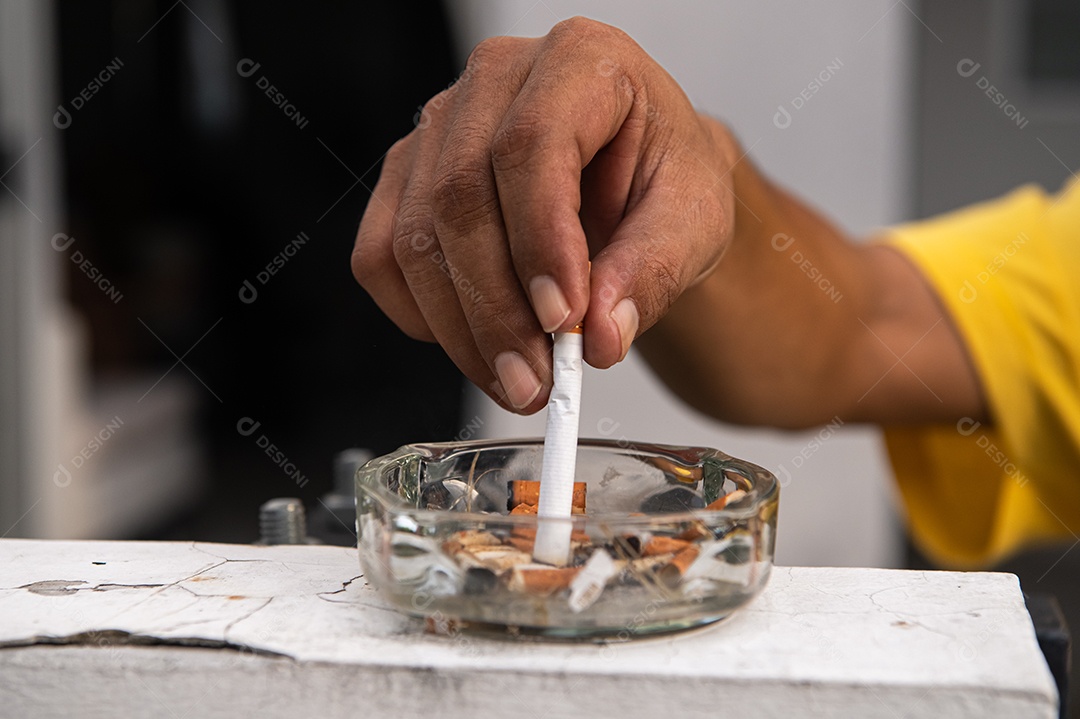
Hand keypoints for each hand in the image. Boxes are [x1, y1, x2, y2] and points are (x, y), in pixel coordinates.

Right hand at [352, 17, 736, 412]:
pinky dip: (421, 317)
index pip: (532, 145)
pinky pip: (380, 258)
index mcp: (580, 62)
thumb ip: (652, 272)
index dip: (540, 241)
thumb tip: (600, 335)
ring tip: (518, 381)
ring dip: (460, 329)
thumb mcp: (694, 221)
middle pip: (460, 196)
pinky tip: (474, 344)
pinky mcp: (406, 178)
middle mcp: (496, 79)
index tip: (565, 321)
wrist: (637, 181)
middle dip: (496, 308)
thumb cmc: (664, 180)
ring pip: (414, 238)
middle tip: (536, 380)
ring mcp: (439, 127)